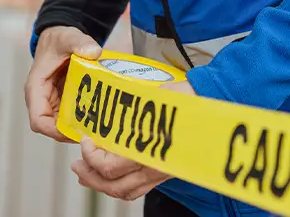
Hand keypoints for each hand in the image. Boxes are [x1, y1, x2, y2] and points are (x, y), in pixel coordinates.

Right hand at [24, 26, 101, 141]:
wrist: (59, 37)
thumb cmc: (58, 39)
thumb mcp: (69, 37)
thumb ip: (80, 42)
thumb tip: (94, 52)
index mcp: (36, 89)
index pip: (38, 120)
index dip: (54, 131)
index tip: (75, 132)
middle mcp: (42, 99)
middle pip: (52, 127)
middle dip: (71, 132)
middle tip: (94, 133)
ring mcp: (53, 101)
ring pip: (62, 123)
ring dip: (78, 127)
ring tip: (99, 128)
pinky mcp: (63, 99)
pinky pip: (71, 114)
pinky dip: (83, 117)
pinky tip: (100, 115)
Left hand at [71, 79, 194, 199]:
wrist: (212, 105)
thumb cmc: (186, 98)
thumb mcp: (154, 98)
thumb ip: (131, 108)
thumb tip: (108, 109)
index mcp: (148, 148)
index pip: (108, 165)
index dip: (91, 155)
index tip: (86, 138)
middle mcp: (154, 166)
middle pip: (112, 183)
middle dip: (90, 174)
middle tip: (77, 163)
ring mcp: (161, 172)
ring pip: (123, 191)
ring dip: (100, 184)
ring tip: (86, 175)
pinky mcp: (166, 172)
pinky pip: (137, 189)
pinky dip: (118, 186)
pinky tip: (110, 178)